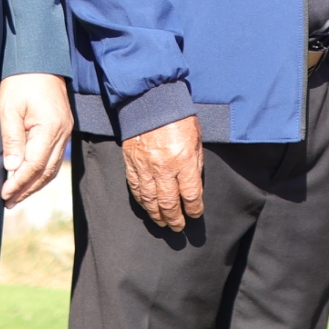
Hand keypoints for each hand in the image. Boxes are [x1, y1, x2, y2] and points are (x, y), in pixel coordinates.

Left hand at [0, 73, 71, 206]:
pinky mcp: (63, 128)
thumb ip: (12, 139)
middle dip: (27, 189)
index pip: (35, 165)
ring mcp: (65, 131)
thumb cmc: (21, 82)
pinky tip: (30, 178)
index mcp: (50, 128)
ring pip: (52, 167)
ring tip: (17, 196)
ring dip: (35, 184)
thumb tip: (13, 168)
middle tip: (8, 202)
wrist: (39, 60)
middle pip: (46, 171)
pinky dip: (42, 172)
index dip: (19, 183)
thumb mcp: (9, 109)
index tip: (4, 194)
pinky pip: (54, 157)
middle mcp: (62, 132)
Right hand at [121, 115, 204, 230]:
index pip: (190, 194)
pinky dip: (142, 202)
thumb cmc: (177, 116)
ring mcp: (145, 167)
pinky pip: (137, 189)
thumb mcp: (196, 138)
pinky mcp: (132, 164)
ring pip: (150, 200)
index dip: (194, 208)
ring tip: (163, 223)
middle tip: (178, 228)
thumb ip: (195, 162)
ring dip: (157, 215)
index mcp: (183, 160)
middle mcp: (164, 168)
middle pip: (169, 203)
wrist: (150, 101)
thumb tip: (194, 185)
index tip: (196, 214)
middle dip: (175, 218)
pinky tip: (147, 208)